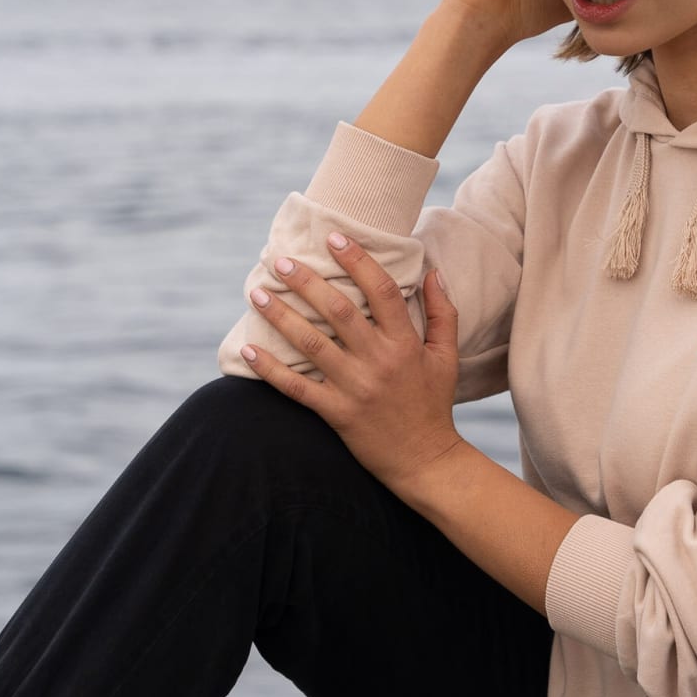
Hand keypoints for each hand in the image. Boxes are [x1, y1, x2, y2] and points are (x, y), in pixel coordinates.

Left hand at [239, 239, 461, 497]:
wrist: (425, 460)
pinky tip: (249, 351)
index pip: (382, 290)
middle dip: (307, 282)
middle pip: (338, 311)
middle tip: (282, 261)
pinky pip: (296, 388)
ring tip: (257, 294)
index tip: (334, 237)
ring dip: (280, 316)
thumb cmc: (433, 403)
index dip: (357, 260)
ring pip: (310, 344)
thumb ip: (443, 312)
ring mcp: (355, 388)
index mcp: (405, 343)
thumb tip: (433, 271)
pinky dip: (270, 369)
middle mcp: (378, 361)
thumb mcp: (447, 356)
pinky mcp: (336, 413)